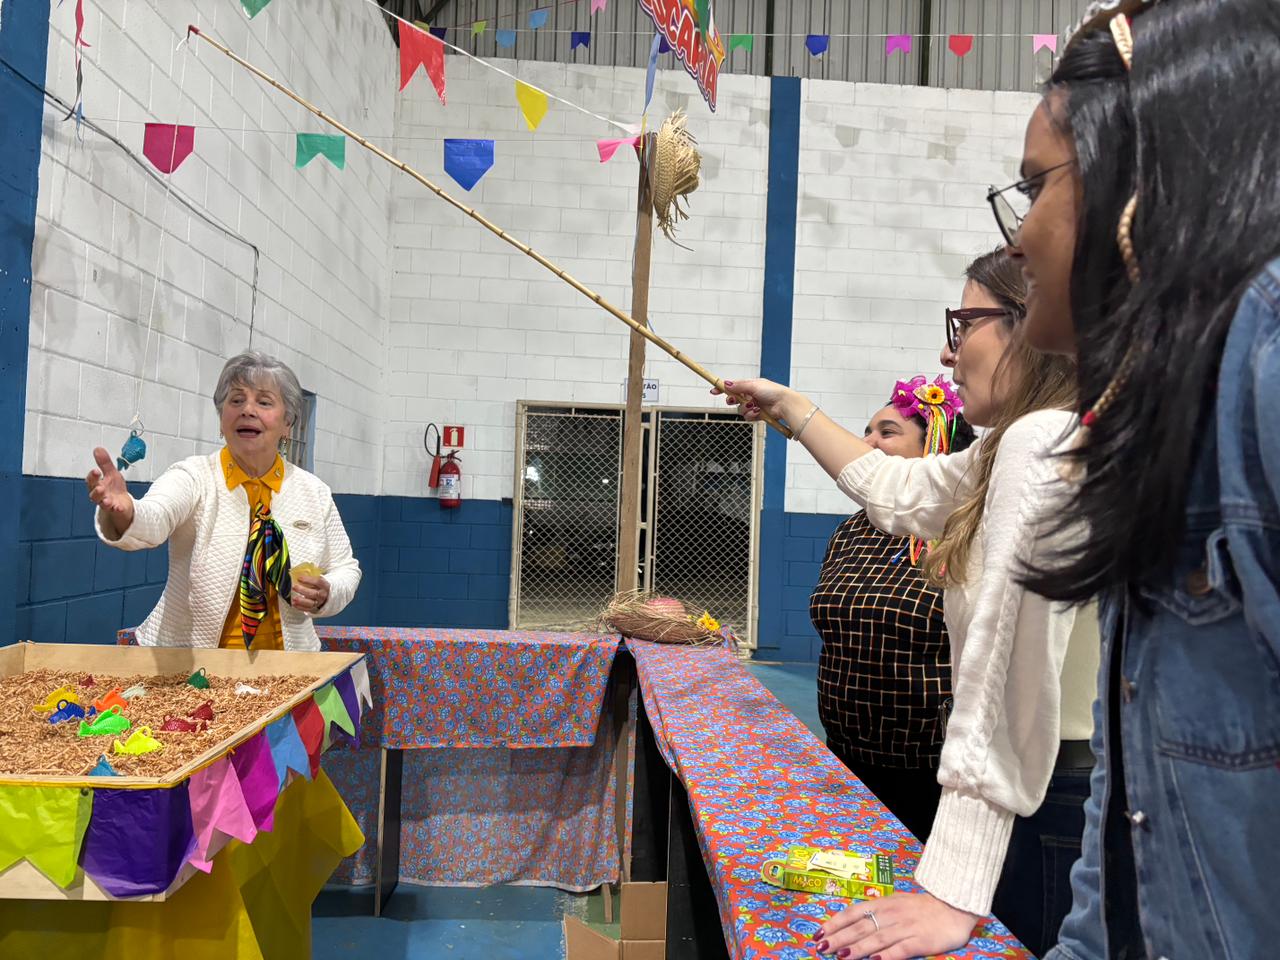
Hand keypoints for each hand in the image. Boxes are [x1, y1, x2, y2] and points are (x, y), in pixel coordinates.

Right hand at [86, 447, 134, 532]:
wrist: (123, 505)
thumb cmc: (115, 489)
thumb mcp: (111, 474)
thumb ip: (104, 463)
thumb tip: (98, 449)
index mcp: (97, 485)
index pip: (91, 481)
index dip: (92, 476)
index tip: (96, 471)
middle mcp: (100, 496)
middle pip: (94, 494)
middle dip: (96, 491)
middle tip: (100, 487)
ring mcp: (108, 504)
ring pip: (103, 504)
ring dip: (105, 501)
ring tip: (107, 500)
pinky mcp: (117, 511)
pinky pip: (116, 511)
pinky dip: (117, 509)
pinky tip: (119, 508)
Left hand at [290, 574, 329, 613]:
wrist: (326, 595)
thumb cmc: (319, 585)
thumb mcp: (318, 579)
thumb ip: (310, 577)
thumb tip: (297, 573)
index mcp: (325, 585)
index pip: (318, 582)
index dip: (308, 580)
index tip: (299, 578)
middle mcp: (323, 594)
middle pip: (314, 593)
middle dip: (303, 590)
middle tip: (294, 587)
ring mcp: (319, 602)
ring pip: (311, 603)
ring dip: (302, 601)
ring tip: (294, 598)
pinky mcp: (315, 608)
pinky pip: (308, 609)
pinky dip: (300, 607)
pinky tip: (294, 604)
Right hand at [709, 378, 809, 426]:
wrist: (784, 404)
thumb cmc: (773, 391)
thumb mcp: (753, 385)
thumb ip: (738, 386)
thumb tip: (726, 383)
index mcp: (750, 386)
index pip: (733, 387)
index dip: (722, 389)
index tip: (713, 391)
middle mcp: (751, 395)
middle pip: (734, 399)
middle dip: (733, 400)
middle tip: (734, 400)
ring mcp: (754, 405)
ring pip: (740, 410)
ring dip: (745, 409)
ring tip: (753, 406)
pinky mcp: (757, 415)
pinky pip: (747, 417)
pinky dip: (751, 415)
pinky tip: (757, 412)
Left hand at [813, 891, 980, 959]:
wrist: (954, 905)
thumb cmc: (922, 907)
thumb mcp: (896, 903)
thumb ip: (876, 913)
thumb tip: (852, 924)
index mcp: (884, 904)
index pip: (853, 912)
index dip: (835, 923)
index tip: (818, 933)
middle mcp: (891, 914)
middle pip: (861, 927)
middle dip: (840, 938)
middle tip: (822, 948)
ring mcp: (906, 927)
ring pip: (877, 938)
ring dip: (858, 948)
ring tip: (841, 956)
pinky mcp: (921, 941)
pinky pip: (901, 949)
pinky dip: (887, 955)